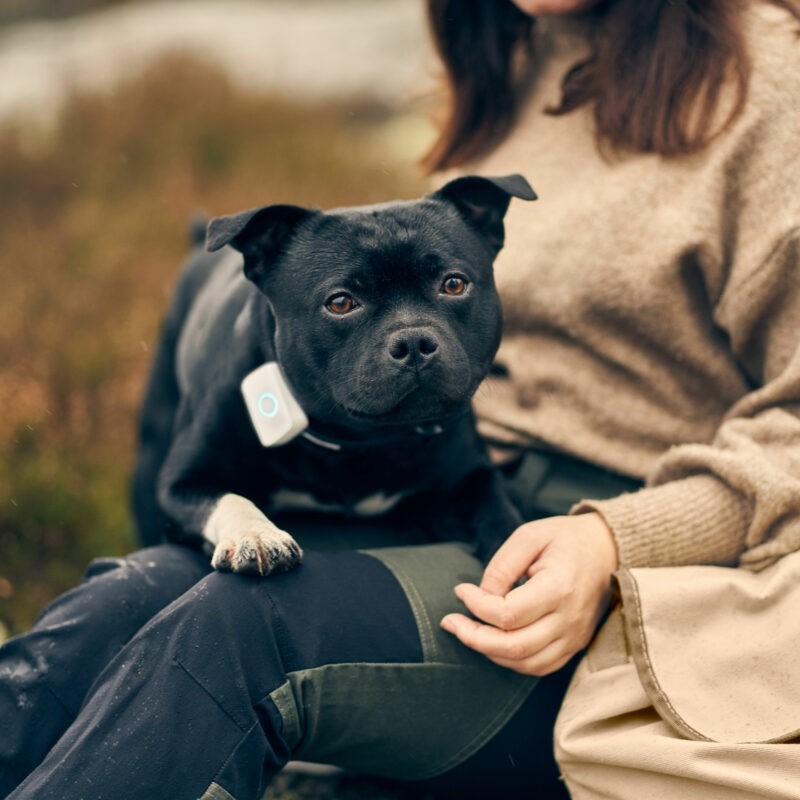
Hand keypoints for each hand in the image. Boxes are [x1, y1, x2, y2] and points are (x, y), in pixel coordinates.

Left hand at [440, 512, 617, 674]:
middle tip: (451, 621)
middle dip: (474, 638)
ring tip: (467, 631)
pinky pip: (540, 666)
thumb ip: (502, 565)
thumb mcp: (530, 536)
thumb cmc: (565, 539)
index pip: (509, 614)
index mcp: (559, 588)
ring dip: (490, 653)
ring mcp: (575, 636)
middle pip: (515, 647)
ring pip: (526, 663)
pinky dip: (512, 661)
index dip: (477, 606)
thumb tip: (480, 595)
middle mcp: (569, 619)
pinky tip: (493, 642)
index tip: (461, 590)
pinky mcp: (575, 644)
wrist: (607, 549)